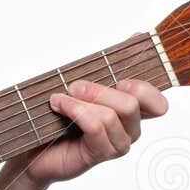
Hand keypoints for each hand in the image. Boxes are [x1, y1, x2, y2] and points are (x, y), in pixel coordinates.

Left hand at [9, 77, 168, 187]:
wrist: (32, 147)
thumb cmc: (59, 114)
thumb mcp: (84, 81)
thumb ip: (111, 63)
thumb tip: (137, 35)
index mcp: (132, 111)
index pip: (157, 103)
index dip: (147, 89)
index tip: (121, 78)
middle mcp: (129, 129)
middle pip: (133, 103)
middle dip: (100, 89)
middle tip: (74, 86)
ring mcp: (116, 144)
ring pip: (113, 114)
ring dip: (82, 101)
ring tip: (58, 99)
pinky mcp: (98, 154)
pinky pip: (96, 126)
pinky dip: (76, 111)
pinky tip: (59, 106)